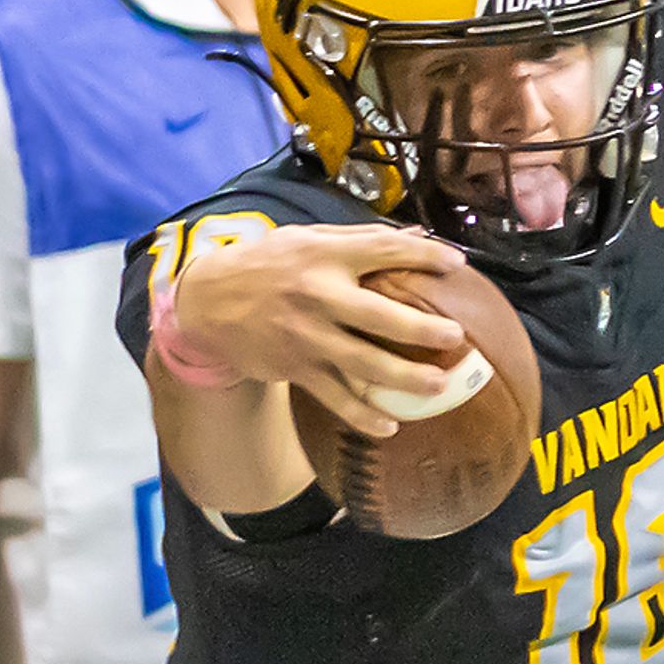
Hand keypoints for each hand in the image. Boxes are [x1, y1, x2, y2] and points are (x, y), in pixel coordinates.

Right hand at [166, 222, 471, 441]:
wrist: (206, 302)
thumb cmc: (270, 266)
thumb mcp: (308, 239)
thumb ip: (363, 239)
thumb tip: (423, 237)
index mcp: (322, 254)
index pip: (380, 249)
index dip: (422, 255)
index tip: (457, 264)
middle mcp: (315, 295)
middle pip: (377, 315)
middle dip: (420, 328)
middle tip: (455, 337)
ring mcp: (305, 336)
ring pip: (361, 363)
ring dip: (403, 377)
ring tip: (437, 386)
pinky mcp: (294, 368)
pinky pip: (334, 398)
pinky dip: (362, 416)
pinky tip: (390, 427)